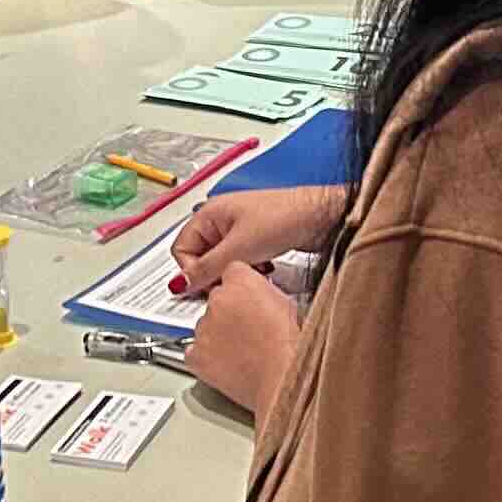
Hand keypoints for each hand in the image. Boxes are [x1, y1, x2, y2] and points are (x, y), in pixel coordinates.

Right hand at [173, 185, 346, 294]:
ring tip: (249, 273)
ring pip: (222, 262)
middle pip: (201, 256)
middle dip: (213, 273)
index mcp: (209, 214)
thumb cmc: (284, 216)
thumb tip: (180, 284)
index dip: (190, 271)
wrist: (321, 215)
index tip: (204, 287)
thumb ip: (207, 269)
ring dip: (232, 272)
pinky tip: (262, 270)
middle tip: (227, 283)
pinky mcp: (258, 240)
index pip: (181, 249)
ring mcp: (240, 229)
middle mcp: (222, 220)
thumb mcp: (238, 249)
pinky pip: (241, 261)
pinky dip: (248, 269)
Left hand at [184, 267, 299, 420]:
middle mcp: (217, 299)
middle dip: (229, 312)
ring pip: (205, 325)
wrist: (281, 377)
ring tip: (242, 351)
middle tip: (248, 330)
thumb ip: (264, 293)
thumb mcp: (287, 304)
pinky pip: (193, 351)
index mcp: (241, 280)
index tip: (247, 299)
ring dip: (218, 335)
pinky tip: (225, 363)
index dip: (241, 288)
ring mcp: (203, 326)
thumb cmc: (289, 346)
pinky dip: (205, 357)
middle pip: (217, 299)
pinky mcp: (196, 353)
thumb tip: (259, 297)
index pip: (232, 272)